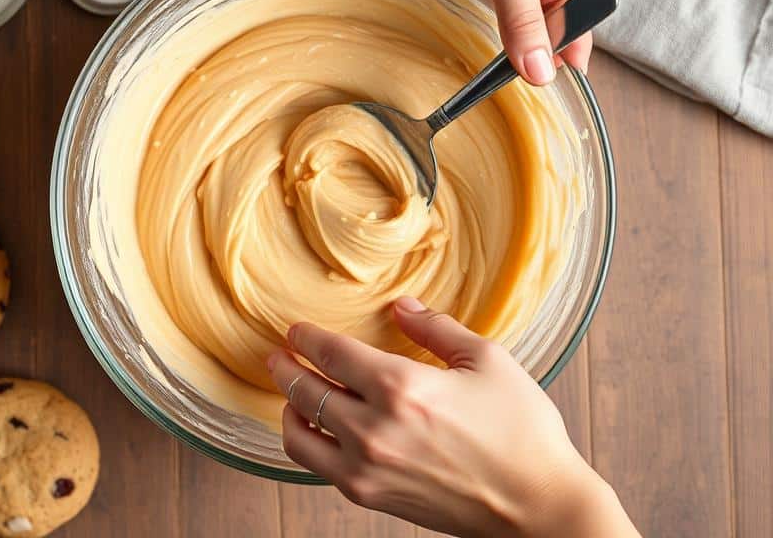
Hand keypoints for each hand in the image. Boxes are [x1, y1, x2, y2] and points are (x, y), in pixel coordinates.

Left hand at [266, 298, 638, 537]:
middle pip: (304, 390)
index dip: (306, 337)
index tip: (296, 330)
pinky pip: (316, 465)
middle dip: (285, 367)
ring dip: (288, 407)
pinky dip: (305, 442)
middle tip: (278, 355)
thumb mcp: (488, 360)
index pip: (330, 353)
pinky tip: (314, 427)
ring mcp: (367, 467)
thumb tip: (400, 306)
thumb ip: (436, 327)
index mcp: (402, 386)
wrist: (537, 507)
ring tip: (290, 392)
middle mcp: (373, 428)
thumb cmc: (521, 431)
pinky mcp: (369, 496)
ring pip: (298, 434)